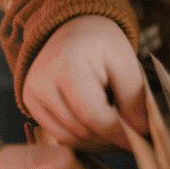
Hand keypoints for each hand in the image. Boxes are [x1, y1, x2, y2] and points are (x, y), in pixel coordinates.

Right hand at [23, 15, 147, 148]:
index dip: (117, 132)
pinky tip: (93, 124)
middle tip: (128, 131)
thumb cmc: (101, 44)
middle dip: (108, 135)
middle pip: (81, 129)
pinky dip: (78, 135)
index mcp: (69, 67)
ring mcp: (32, 93)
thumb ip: (134, 95)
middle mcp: (43, 81)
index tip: (137, 139)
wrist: (72, 29)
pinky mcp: (29, 101)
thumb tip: (140, 130)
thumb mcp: (125, 61)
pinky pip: (57, 133)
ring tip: (111, 124)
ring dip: (94, 138)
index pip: (93, 114)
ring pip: (68, 136)